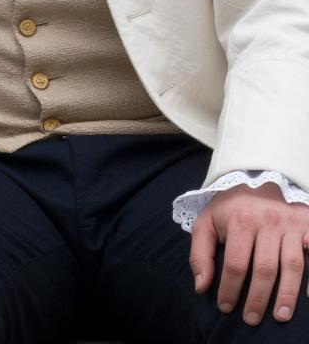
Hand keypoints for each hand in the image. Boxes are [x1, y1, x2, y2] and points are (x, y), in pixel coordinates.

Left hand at [191, 181, 308, 324]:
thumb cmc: (230, 208)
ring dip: (287, 295)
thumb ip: (200, 253)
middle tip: (251, 319)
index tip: (225, 308)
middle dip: (258, 298)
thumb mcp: (207, 222)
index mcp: (240, 220)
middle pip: (265, 268)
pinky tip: (308, 296)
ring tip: (279, 316)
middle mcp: (267, 222)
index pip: (235, 263)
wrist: (256, 179)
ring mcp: (290, 225)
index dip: (230, 289)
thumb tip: (201, 286)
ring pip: (292, 266)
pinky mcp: (307, 226)